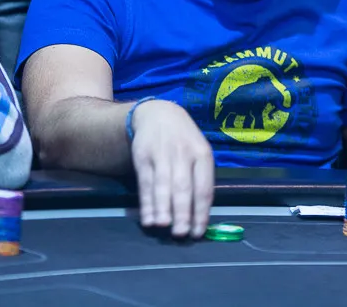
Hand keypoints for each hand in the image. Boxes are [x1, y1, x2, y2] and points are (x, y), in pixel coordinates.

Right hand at [129, 99, 213, 237]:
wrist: (158, 113)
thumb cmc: (184, 140)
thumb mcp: (199, 151)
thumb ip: (200, 179)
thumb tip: (199, 216)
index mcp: (202, 154)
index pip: (204, 187)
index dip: (201, 212)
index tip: (198, 232)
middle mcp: (183, 153)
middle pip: (183, 187)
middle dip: (182, 212)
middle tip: (180, 234)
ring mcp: (162, 154)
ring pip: (162, 185)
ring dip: (162, 208)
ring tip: (163, 227)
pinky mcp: (142, 156)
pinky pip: (145, 183)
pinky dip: (146, 202)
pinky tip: (148, 218)